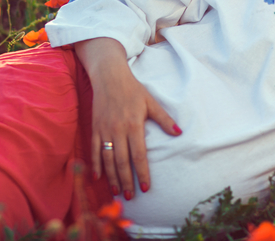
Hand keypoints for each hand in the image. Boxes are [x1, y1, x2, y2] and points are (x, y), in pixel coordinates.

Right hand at [75, 38, 180, 198]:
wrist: (109, 77)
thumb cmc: (133, 89)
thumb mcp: (151, 102)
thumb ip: (164, 119)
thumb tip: (179, 133)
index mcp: (133, 125)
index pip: (139, 155)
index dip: (142, 173)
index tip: (145, 188)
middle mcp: (118, 130)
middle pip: (122, 161)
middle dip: (127, 180)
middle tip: (130, 197)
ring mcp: (104, 130)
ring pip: (107, 159)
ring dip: (112, 177)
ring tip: (117, 192)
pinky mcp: (95, 128)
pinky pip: (95, 150)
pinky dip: (95, 165)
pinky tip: (98, 177)